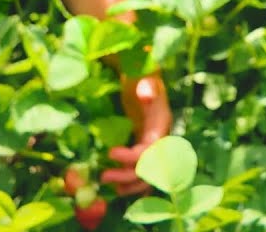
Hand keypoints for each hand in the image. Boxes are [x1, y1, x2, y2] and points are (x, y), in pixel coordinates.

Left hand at [101, 73, 171, 195]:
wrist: (144, 75)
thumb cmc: (143, 75)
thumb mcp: (145, 78)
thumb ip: (147, 86)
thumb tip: (145, 94)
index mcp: (161, 126)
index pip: (150, 150)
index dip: (131, 157)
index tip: (110, 153)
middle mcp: (160, 139)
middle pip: (149, 168)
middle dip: (128, 176)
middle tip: (104, 177)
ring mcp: (152, 144)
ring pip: (148, 174)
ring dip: (131, 184)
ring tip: (111, 187)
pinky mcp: (143, 145)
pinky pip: (143, 170)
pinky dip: (133, 181)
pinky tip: (120, 188)